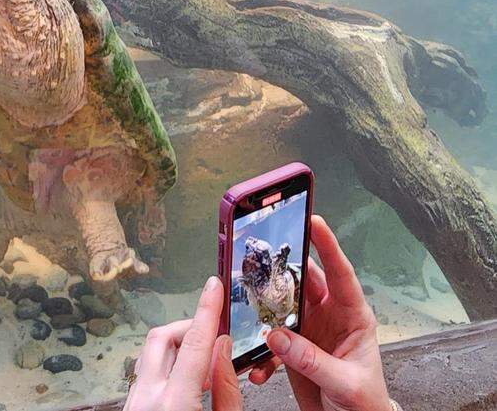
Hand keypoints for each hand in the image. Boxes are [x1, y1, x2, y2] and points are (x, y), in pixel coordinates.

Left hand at [123, 276, 242, 410]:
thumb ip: (226, 389)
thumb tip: (223, 349)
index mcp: (174, 403)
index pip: (194, 344)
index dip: (208, 311)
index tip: (214, 287)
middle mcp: (146, 397)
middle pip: (162, 336)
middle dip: (189, 326)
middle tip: (215, 332)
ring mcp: (134, 401)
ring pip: (151, 351)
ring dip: (177, 346)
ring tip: (205, 362)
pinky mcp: (130, 404)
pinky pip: (146, 370)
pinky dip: (168, 364)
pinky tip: (187, 378)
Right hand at [249, 215, 390, 410]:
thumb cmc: (365, 404)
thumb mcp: (345, 382)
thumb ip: (311, 359)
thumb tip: (278, 336)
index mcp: (353, 317)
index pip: (341, 274)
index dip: (327, 246)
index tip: (314, 221)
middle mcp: (330, 318)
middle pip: (303, 283)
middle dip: (281, 272)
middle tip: (260, 259)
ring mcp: (309, 331)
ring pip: (281, 307)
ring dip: (264, 312)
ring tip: (249, 313)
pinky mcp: (293, 348)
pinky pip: (270, 339)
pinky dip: (259, 350)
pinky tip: (256, 365)